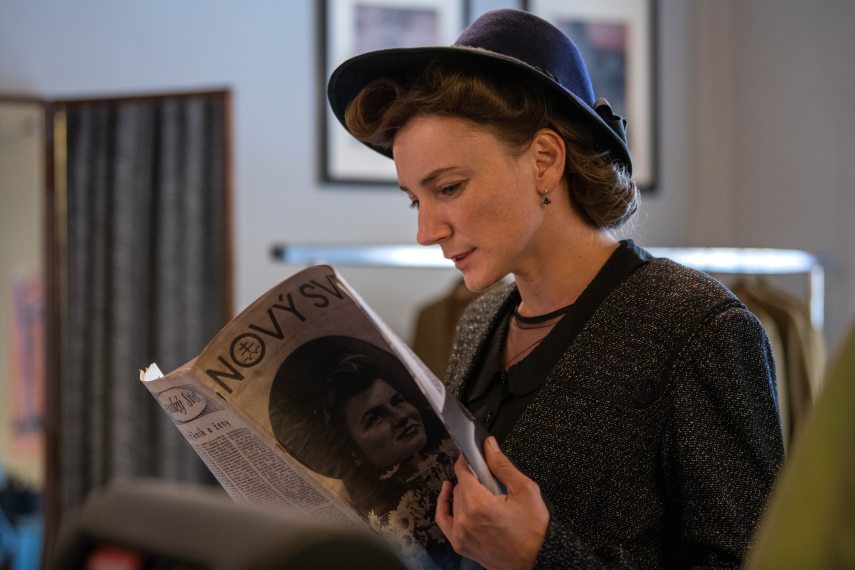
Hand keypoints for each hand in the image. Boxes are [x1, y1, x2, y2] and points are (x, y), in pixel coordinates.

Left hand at [435, 436, 548, 568]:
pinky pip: (444, 520)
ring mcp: (460, 534)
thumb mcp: (524, 491)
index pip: (462, 472)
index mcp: (478, 505)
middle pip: (459, 486)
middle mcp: (465, 520)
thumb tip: (489, 446)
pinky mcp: (460, 544)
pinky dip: (445, 506)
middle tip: (488, 479)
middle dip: (471, 478)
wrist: (537, 560)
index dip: (467, 460)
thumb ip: (502, 466)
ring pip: (454, 501)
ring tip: (479, 490)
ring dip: (463, 492)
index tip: (473, 455)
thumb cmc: (534, 531)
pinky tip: (449, 495)